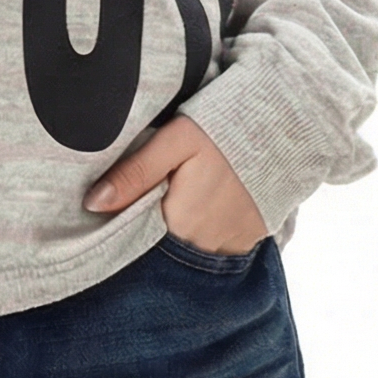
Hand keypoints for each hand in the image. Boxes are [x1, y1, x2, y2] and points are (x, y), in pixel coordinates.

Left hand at [83, 118, 268, 253]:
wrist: (285, 129)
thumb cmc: (223, 130)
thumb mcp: (174, 141)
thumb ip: (134, 173)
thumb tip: (92, 204)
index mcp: (178, 222)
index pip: (137, 234)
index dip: (128, 219)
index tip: (123, 203)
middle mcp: (203, 245)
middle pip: (163, 243)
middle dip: (154, 225)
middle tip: (162, 191)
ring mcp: (229, 248)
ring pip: (189, 247)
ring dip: (182, 230)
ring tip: (187, 197)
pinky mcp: (248, 242)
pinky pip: (216, 247)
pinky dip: (208, 231)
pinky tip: (209, 206)